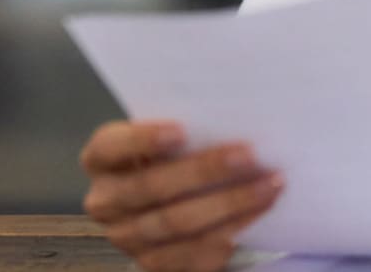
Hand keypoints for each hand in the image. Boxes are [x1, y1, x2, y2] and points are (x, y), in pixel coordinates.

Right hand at [80, 120, 283, 271]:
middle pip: (151, 187)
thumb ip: (188, 129)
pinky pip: (193, 253)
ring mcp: (126, 237)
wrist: (174, 202)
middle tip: (249, 155)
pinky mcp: (153, 264)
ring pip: (177, 222)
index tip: (182, 131)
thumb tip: (234, 114)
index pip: (111, 147)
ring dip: (229, 203)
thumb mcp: (170, 137)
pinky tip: (258, 212)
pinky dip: (230, 231)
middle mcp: (105, 201)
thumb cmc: (175, 155)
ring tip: (269, 184)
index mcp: (101, 160)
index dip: (142, 140)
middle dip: (204, 171)